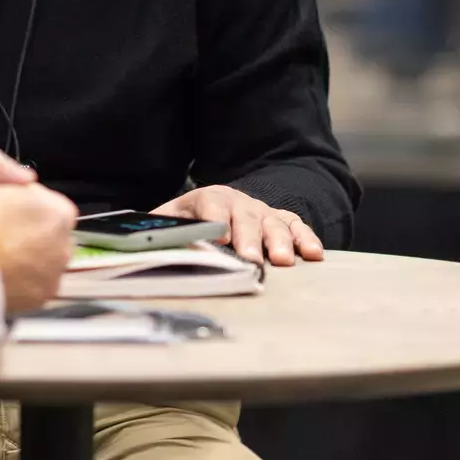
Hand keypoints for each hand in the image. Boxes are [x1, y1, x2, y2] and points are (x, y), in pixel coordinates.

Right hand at [0, 183, 77, 313]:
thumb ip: (12, 179)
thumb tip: (20, 182)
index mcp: (59, 212)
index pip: (46, 201)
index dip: (23, 203)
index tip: (7, 208)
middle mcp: (64, 245)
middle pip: (48, 232)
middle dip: (28, 232)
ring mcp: (54, 274)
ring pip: (42, 259)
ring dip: (25, 257)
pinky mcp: (41, 298)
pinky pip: (32, 284)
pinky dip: (20, 280)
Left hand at [153, 186, 324, 265]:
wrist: (215, 206)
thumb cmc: (189, 220)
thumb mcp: (170, 220)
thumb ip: (161, 230)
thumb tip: (146, 246)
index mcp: (208, 198)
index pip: (212, 206)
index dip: (216, 221)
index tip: (220, 238)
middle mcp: (239, 203)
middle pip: (246, 218)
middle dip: (248, 238)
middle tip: (250, 259)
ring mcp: (262, 211)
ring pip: (274, 223)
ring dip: (279, 241)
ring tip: (281, 261)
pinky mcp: (281, 220)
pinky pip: (296, 226)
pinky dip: (306, 239)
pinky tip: (313, 254)